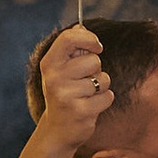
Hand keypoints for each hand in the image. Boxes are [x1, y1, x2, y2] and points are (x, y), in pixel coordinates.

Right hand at [34, 25, 112, 150]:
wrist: (57, 131)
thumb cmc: (64, 94)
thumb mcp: (61, 70)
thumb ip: (72, 49)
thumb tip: (81, 26)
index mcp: (49, 64)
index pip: (69, 38)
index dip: (88, 38)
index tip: (97, 46)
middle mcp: (55, 78)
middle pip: (93, 60)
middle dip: (96, 70)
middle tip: (83, 82)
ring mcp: (66, 95)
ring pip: (103, 79)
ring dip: (101, 87)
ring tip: (86, 96)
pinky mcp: (81, 111)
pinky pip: (108, 96)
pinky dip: (104, 101)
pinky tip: (90, 107)